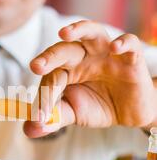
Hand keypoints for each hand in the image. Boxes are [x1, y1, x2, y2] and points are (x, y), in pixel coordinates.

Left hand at [25, 20, 156, 137]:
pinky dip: (123, 42)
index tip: (39, 116)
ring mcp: (107, 54)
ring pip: (92, 32)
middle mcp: (84, 56)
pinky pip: (129, 43)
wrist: (129, 112)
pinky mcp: (131, 58)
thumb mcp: (74, 113)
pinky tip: (114, 48)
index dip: (45, 95)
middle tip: (36, 66)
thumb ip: (53, 118)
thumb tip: (29, 130)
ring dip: (79, 29)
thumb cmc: (98, 106)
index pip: (52, 75)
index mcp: (67, 68)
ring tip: (64, 33)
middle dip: (50, 56)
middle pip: (65, 49)